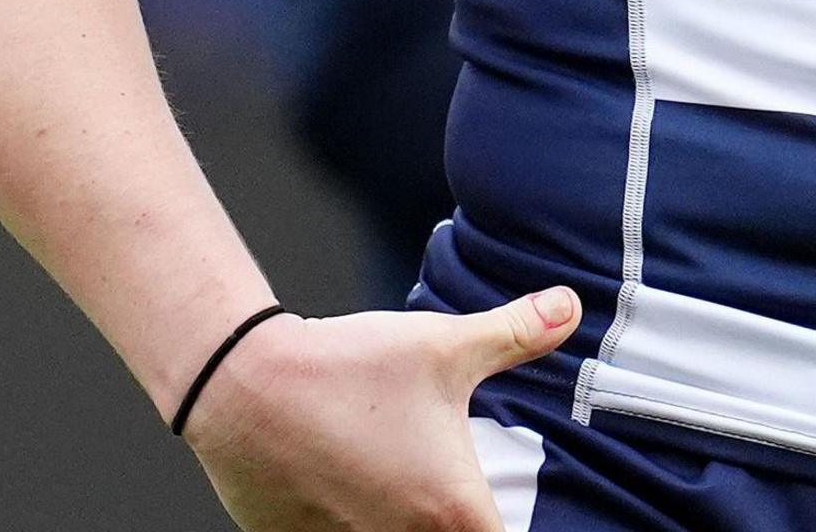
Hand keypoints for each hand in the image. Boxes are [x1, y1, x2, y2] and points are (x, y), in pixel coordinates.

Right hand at [181, 287, 580, 529]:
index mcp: (452, 513)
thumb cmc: (348, 367)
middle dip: (455, 523)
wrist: (244, 383)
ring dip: (402, 523)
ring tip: (390, 482)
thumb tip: (571, 306)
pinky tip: (345, 487)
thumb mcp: (444, 346)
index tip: (498, 504)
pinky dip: (353, 524)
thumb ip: (515, 333)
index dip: (507, 524)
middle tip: (440, 489)